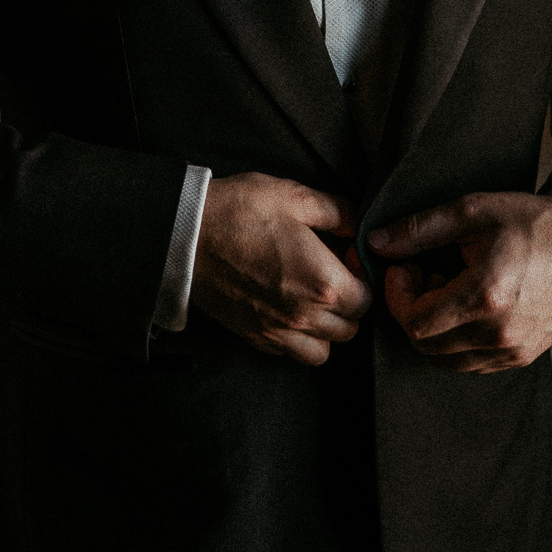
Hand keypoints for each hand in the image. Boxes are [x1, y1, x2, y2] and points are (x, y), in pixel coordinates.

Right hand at [191, 172, 369, 365]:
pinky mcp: (255, 338)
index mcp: (322, 281)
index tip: (346, 259)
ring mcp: (278, 331)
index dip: (361, 276)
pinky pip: (291, 354)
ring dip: (326, 329)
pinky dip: (298, 339)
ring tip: (312, 299)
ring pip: (324, 350)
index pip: (367, 298)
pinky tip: (289, 310)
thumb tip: (358, 227)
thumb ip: (338, 212)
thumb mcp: (293, 196)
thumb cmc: (237, 213)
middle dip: (348, 304)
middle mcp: (304, 316)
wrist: (184, 237)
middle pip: (349, 327)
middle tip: (332, 275)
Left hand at [367, 191, 551, 372]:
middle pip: (425, 346)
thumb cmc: (536, 224)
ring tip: (446, 289)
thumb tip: (377, 244)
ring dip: (433, 329)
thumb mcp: (473, 211)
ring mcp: (513, 351)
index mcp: (486, 296)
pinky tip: (466, 306)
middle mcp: (499, 333)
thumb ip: (420, 230)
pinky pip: (471, 364)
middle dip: (411, 310)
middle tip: (422, 275)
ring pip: (445, 360)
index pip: (415, 322)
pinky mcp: (522, 357)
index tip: (403, 268)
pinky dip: (456, 341)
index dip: (397, 297)